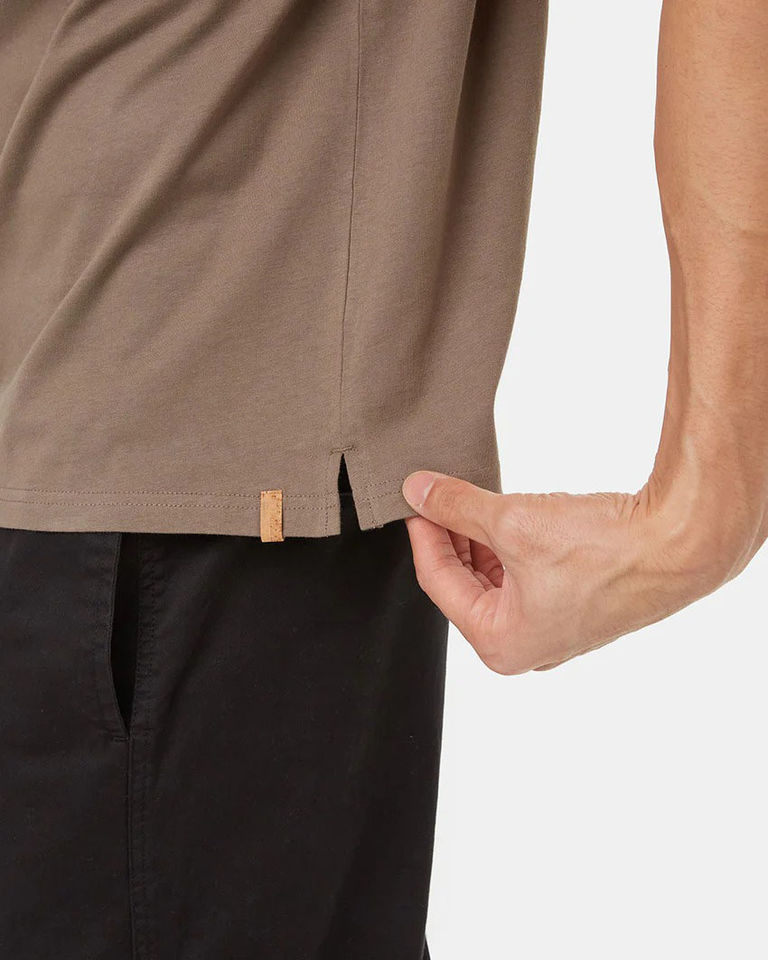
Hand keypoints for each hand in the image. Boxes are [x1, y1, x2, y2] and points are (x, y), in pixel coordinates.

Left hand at [401, 471, 747, 674]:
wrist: (680, 544)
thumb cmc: (605, 550)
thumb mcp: (512, 521)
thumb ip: (457, 506)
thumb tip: (418, 490)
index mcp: (501, 644)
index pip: (437, 582)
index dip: (423, 534)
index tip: (418, 499)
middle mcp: (527, 648)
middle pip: (465, 584)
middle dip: (452, 537)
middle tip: (440, 496)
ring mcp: (555, 631)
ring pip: (496, 579)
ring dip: (482, 540)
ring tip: (475, 501)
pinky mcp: (577, 608)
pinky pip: (526, 578)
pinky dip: (512, 548)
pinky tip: (511, 516)